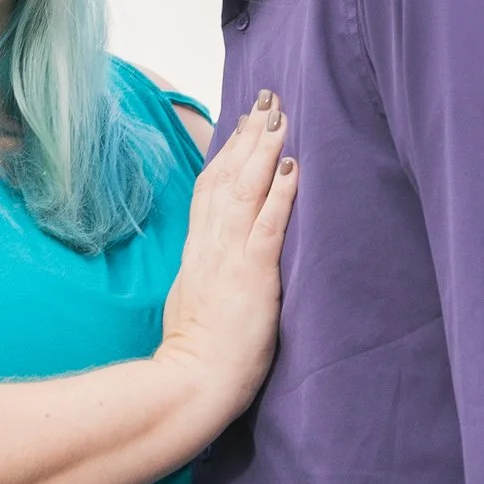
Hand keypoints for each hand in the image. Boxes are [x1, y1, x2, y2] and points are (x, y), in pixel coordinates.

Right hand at [157, 94, 297, 433]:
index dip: (227, 152)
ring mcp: (228, 258)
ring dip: (263, 150)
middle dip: (247, 135)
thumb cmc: (198, 355)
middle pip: (226, 177)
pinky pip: (266, 226)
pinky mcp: (250, 275)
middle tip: (267, 98)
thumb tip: (217, 263)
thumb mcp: (194, 302)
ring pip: (244, 190)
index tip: (243, 122)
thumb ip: (207, 274)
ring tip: (279, 116)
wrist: (191, 386)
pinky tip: (292, 167)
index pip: (210, 189)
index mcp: (198, 252)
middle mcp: (210, 246)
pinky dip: (279, 194)